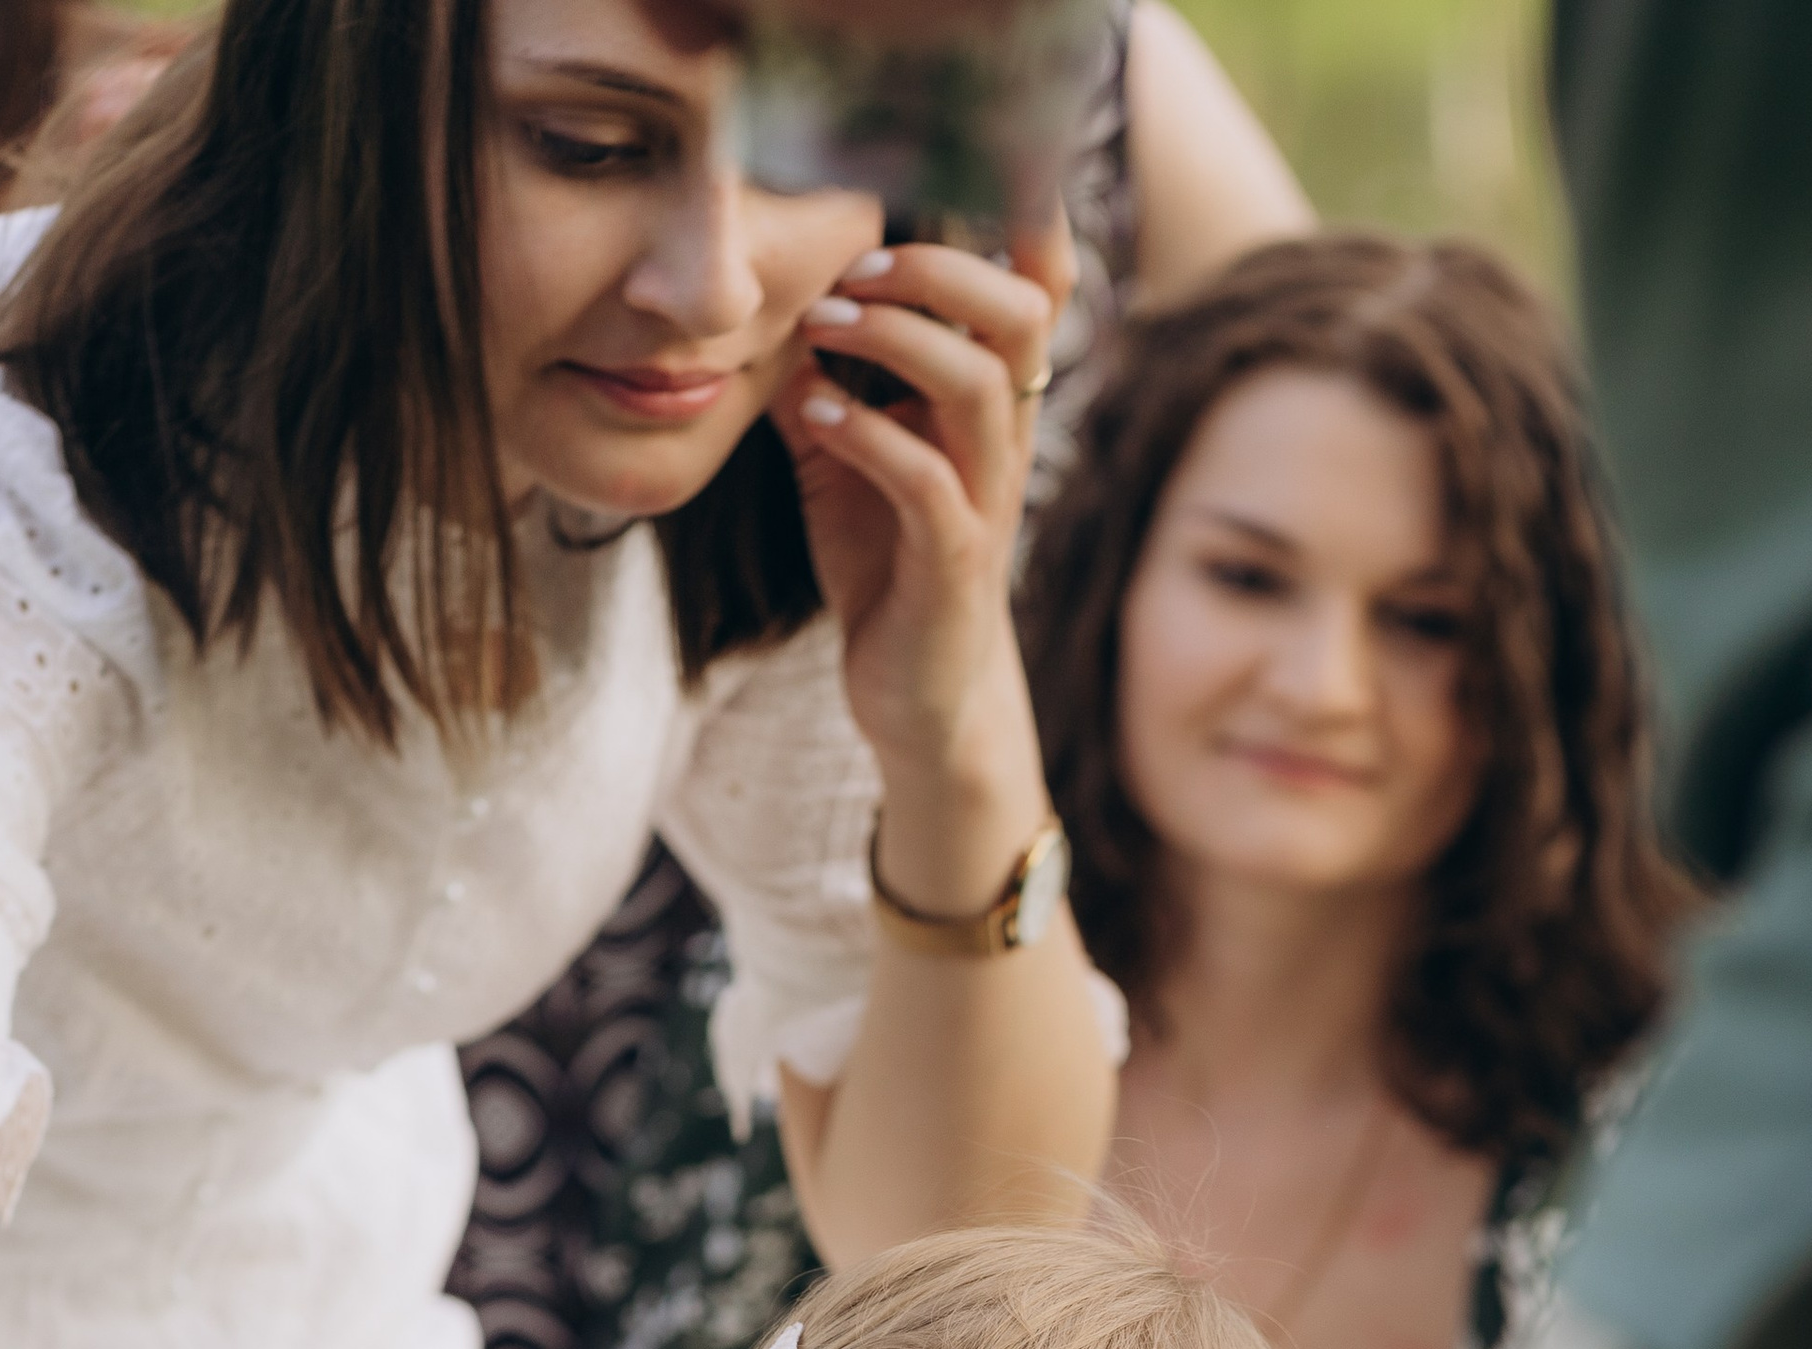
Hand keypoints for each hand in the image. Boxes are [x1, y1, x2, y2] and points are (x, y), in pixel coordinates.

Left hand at [775, 224, 1070, 811]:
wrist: (917, 699)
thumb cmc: (888, 573)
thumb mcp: (846, 463)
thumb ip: (823, 386)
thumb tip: (777, 317)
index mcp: (989, 409)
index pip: (1034, 294)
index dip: (1021, 225)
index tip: (944, 185)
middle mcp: (1002, 445)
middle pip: (1019, 315)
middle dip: (938, 271)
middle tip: (856, 269)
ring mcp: (984, 503)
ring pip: (977, 385)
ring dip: (894, 338)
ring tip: (822, 327)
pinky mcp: (953, 563)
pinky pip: (924, 479)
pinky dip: (865, 432)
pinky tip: (815, 415)